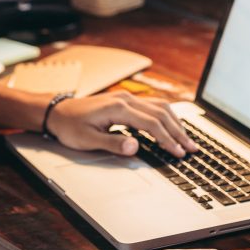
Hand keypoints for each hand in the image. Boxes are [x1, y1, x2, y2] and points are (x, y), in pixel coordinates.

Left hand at [46, 91, 197, 157]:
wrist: (57, 111)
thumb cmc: (71, 127)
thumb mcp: (88, 140)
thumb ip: (113, 143)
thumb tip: (136, 147)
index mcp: (118, 108)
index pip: (152, 124)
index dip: (168, 139)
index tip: (179, 152)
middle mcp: (126, 99)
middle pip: (161, 113)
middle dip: (178, 132)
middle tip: (191, 148)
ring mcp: (126, 97)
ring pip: (159, 106)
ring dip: (175, 122)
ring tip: (186, 138)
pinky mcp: (125, 99)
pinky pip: (152, 104)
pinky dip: (166, 115)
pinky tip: (171, 125)